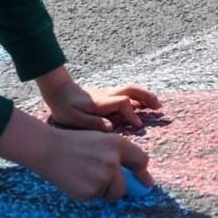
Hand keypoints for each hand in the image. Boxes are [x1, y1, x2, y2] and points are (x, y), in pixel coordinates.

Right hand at [0, 110, 152, 200]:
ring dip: (101, 190)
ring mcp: (102, 177)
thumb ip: (119, 155)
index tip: (146, 183)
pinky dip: (87, 192)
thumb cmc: (74, 144)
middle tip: (97, 179)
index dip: (143, 173)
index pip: (141, 160)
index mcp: (117, 144)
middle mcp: (113, 161)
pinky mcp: (89, 191)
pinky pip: (95, 197)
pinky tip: (75, 180)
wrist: (48, 149)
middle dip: (115, 187)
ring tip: (83, 174)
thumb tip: (141, 180)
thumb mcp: (100, 140)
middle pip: (124, 186)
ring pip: (110, 194)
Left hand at [37, 66, 160, 131]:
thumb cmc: (64, 107)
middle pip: (132, 90)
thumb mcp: (73, 118)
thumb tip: (111, 128)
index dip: (132, 114)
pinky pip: (128, 94)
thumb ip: (92, 123)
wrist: (59, 91)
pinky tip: (144, 106)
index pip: (122, 103)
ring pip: (132, 90)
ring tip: (157, 106)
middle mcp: (108, 95)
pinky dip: (139, 98)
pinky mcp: (109, 96)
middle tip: (158, 108)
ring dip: (146, 96)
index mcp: (101, 102)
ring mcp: (109, 94)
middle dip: (147, 97)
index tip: (139, 125)